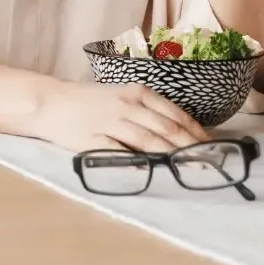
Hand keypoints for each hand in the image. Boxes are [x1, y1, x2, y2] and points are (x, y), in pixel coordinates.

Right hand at [28, 80, 210, 152]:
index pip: (175, 114)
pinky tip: (154, 172)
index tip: (214, 148)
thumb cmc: (89, 101)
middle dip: (192, 148)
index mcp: (137, 92)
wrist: (50, 102)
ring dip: (173, 157)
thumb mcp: (121, 95)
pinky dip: (139, 163)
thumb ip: (147, 111)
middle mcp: (127, 105)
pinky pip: (121, 153)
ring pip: (150, 141)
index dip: (197, 132)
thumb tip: (181, 133)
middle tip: (212, 163)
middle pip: (167, 129)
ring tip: (192, 170)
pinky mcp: (94, 140)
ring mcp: (110, 123)